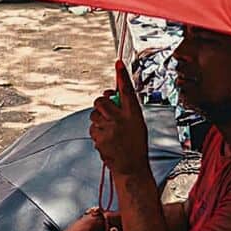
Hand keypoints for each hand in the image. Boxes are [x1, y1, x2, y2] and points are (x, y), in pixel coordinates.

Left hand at [90, 60, 148, 177]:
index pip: (127, 90)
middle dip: (101, 103)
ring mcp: (109, 129)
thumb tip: (112, 96)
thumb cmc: (136, 146)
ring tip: (110, 132)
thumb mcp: (137, 124)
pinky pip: (92, 129)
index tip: (118, 63)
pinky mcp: (100, 138)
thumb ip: (126, 109)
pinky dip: (97, 133)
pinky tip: (107, 140)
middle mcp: (121, 120)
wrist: (132, 168)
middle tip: (107, 111)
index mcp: (134, 114)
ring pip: (94, 116)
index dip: (122, 76)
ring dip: (99, 120)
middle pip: (102, 101)